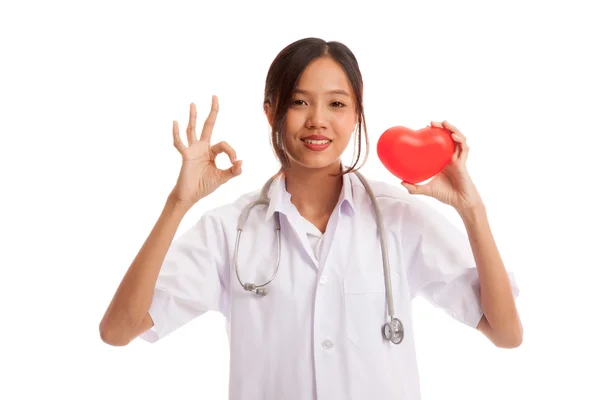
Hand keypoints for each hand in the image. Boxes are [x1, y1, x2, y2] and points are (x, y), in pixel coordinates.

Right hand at [169, 95, 241, 209]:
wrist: (190, 196)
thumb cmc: (204, 186)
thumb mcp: (222, 178)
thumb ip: (232, 171)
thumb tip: (241, 162)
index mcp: (211, 152)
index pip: (224, 144)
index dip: (231, 151)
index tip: (234, 162)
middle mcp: (202, 148)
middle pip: (208, 125)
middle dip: (212, 112)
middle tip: (215, 96)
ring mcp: (192, 150)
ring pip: (193, 130)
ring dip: (193, 117)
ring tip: (193, 103)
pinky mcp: (185, 156)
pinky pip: (180, 143)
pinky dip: (177, 133)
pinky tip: (176, 122)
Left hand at [400, 120, 481, 211]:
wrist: (461, 202)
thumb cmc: (446, 195)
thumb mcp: (427, 190)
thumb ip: (415, 188)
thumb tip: (401, 182)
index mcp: (443, 160)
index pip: (439, 143)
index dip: (433, 134)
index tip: (423, 128)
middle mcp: (451, 157)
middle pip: (448, 137)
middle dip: (442, 127)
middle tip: (431, 123)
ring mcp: (458, 159)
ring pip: (458, 139)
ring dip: (452, 129)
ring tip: (444, 123)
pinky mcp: (463, 163)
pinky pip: (464, 149)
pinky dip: (460, 140)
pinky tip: (453, 136)